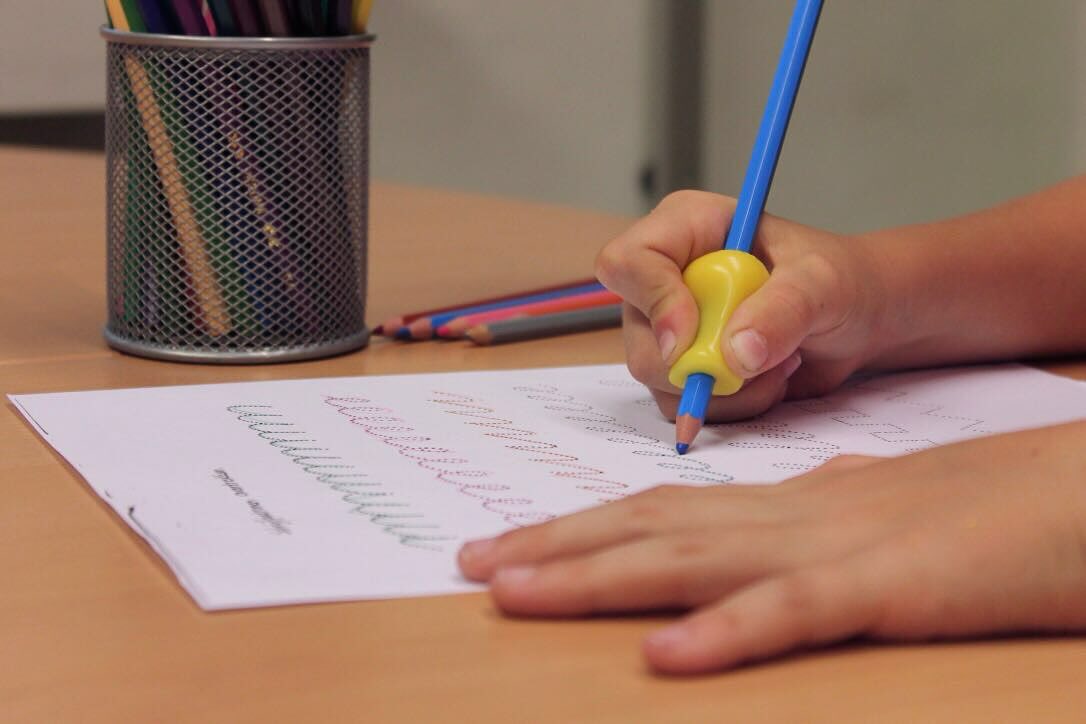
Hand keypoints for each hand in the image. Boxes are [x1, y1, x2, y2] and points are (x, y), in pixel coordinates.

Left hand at [458, 421, 1085, 673]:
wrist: (1083, 488)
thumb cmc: (1000, 503)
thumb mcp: (899, 506)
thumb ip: (841, 507)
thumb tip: (799, 506)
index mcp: (796, 503)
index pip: (666, 508)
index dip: (582, 525)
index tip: (515, 542)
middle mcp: (795, 515)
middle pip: (654, 526)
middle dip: (557, 546)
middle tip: (472, 561)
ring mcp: (838, 547)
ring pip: (695, 558)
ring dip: (599, 576)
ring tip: (515, 589)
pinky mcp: (892, 589)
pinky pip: (795, 612)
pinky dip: (726, 633)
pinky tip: (661, 655)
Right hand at [594, 190, 886, 420]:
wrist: (858, 320)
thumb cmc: (840, 279)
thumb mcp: (823, 282)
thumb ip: (783, 309)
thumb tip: (735, 355)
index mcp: (685, 229)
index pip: (629, 262)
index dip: (654, 303)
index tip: (692, 339)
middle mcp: (665, 278)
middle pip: (640, 338)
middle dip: (698, 366)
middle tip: (756, 364)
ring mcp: (669, 327)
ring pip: (659, 380)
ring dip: (724, 391)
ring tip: (777, 367)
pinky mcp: (685, 366)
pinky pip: (681, 403)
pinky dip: (729, 406)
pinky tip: (766, 380)